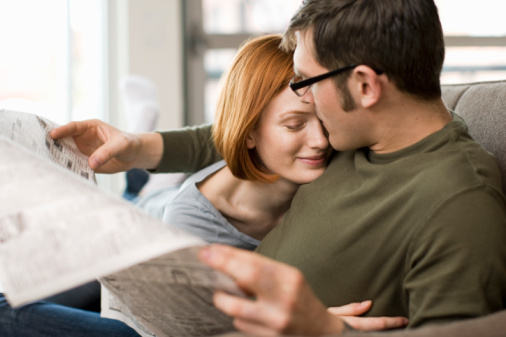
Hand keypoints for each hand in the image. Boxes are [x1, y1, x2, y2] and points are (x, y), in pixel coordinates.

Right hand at [50, 119, 161, 172]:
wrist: (134, 155)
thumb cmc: (129, 144)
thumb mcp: (121, 145)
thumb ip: (107, 152)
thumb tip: (91, 163)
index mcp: (91, 127)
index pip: (74, 127)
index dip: (63, 130)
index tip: (52, 135)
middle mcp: (83, 138)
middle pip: (65, 141)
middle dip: (54, 145)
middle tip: (42, 150)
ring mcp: (83, 151)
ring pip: (67, 154)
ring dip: (59, 159)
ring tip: (48, 165)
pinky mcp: (85, 162)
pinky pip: (75, 165)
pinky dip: (69, 169)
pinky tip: (62, 175)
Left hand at [199, 244, 345, 335]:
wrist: (319, 330)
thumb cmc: (298, 298)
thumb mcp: (287, 277)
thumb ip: (260, 270)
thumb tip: (225, 258)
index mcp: (290, 279)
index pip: (255, 263)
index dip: (229, 255)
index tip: (210, 249)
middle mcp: (284, 300)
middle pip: (246, 280)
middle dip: (221, 266)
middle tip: (204, 257)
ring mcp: (276, 322)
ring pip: (235, 308)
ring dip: (223, 298)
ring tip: (222, 292)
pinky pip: (240, 324)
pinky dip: (236, 315)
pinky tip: (243, 310)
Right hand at [328, 301, 407, 330]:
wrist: (312, 330)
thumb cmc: (320, 320)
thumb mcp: (334, 312)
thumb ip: (351, 309)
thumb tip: (368, 303)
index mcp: (355, 325)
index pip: (379, 324)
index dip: (393, 322)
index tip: (405, 320)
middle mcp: (356, 333)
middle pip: (379, 332)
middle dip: (393, 330)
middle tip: (406, 325)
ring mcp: (353, 335)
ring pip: (373, 334)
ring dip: (384, 332)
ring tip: (396, 330)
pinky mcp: (350, 335)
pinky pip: (366, 335)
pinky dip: (373, 332)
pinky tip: (379, 332)